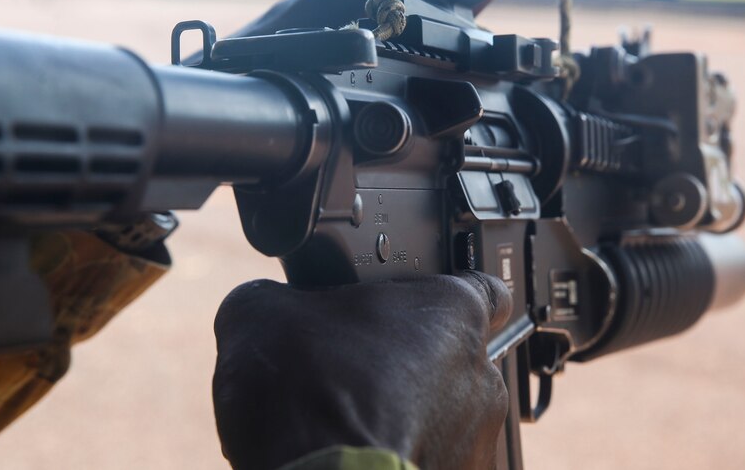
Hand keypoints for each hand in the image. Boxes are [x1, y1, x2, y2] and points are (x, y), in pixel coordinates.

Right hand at [212, 272, 512, 469]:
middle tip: (357, 374)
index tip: (418, 310)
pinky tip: (359, 460)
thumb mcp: (259, 315)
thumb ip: (275, 299)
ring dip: (411, 419)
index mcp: (450, 313)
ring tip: (351, 425)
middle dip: (411, 368)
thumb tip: (259, 306)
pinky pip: (436, 464)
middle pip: (455, 360)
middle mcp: (480, 374)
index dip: (447, 301)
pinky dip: (405, 461)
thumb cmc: (307, 396)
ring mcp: (477, 439)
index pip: (485, 291)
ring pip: (448, 419)